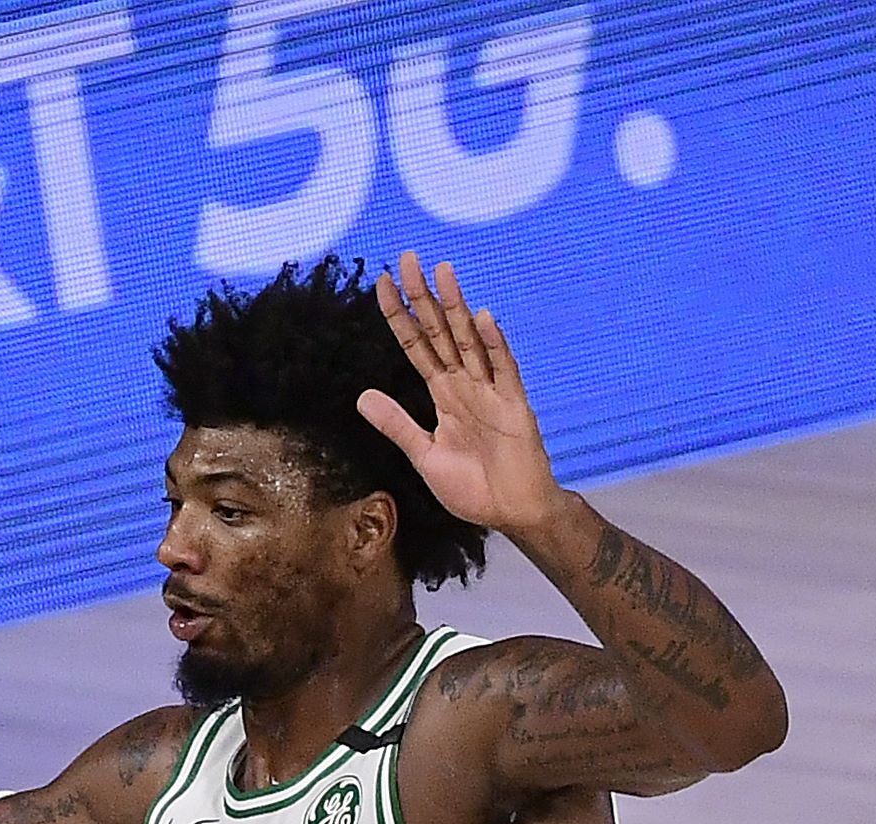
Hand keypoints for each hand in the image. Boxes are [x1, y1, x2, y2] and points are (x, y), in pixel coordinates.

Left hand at [358, 254, 561, 539]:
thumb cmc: (473, 488)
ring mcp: (491, 392)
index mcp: (444, 395)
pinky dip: (493, 345)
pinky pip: (504, 370)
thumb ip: (397, 425)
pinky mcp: (515, 407)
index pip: (417, 346)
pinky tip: (481, 319)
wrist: (511, 513)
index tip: (382, 284)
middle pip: (441, 332)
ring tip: (442, 272)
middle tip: (409, 259)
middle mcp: (466, 385)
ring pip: (470, 341)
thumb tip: (361, 397)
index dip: (400, 316)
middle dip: (424, 297)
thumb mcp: (425, 456)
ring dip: (457, 307)